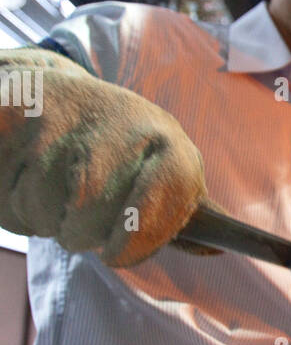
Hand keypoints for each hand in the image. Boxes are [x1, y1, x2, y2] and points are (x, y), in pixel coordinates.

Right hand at [0, 49, 207, 266]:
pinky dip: (14, 203)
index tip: (121, 250)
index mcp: (165, 145)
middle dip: (82, 232)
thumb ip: (181, 212)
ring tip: (56, 180)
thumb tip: (216, 246)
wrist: (53, 94)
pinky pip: (10, 200)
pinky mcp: (10, 122)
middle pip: (88, 222)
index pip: (151, 220)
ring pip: (44, 214)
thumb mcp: (161, 169)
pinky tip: (26, 173)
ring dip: (45, 216)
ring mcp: (62, 121)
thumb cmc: (118, 146)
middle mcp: (117, 126)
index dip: (135, 244)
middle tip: (85, 209)